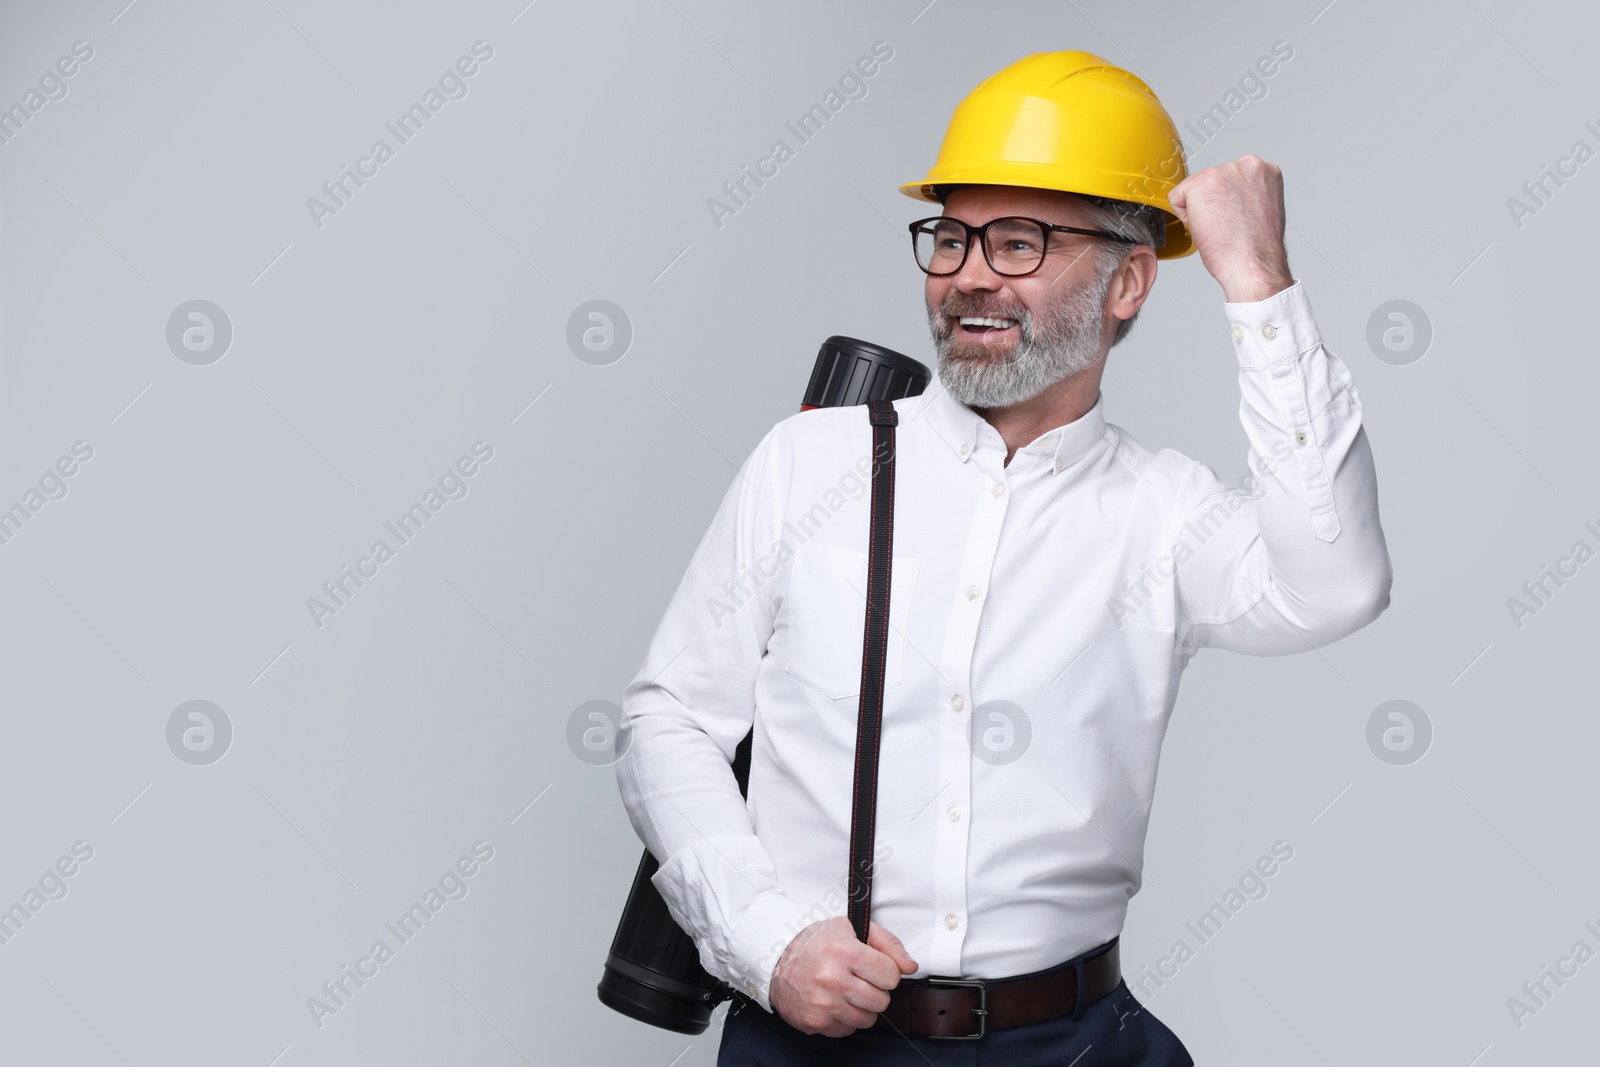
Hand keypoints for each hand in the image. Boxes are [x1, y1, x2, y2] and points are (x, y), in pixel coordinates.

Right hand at [768, 917, 917, 1036]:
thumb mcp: (852, 928)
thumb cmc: (815, 942)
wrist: (776, 959)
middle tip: (858, 978)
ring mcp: (824, 1004)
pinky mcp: (815, 1022)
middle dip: (875, 990)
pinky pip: (848, 1029)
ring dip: (862, 1006)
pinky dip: (845, 1018)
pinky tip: (834, 1001)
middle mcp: (833, 979)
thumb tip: (910, 967)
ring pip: (868, 1019)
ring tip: (846, 990)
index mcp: (845, 952)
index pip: (891, 976)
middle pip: (881, 1000)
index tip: (873, 967)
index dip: (885, 971)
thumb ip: (887, 944)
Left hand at [1167, 155, 1293, 302]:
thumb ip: (1246, 193)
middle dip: (1213, 203)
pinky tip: (1206, 226)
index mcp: (1263, 170)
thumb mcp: (1260, 207)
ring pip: (1194, 189)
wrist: (1253, 262)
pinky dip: (1184, 215)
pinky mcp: (1200, 184)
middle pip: (1210, 180)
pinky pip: (1176, 198)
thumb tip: (1228, 197)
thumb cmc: (1257, 246)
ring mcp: (1222, 171)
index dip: (1227, 202)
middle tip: (1227, 225)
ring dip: (1200, 209)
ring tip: (1220, 227)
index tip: (1235, 216)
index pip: (1229, 179)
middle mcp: (1245, 164)